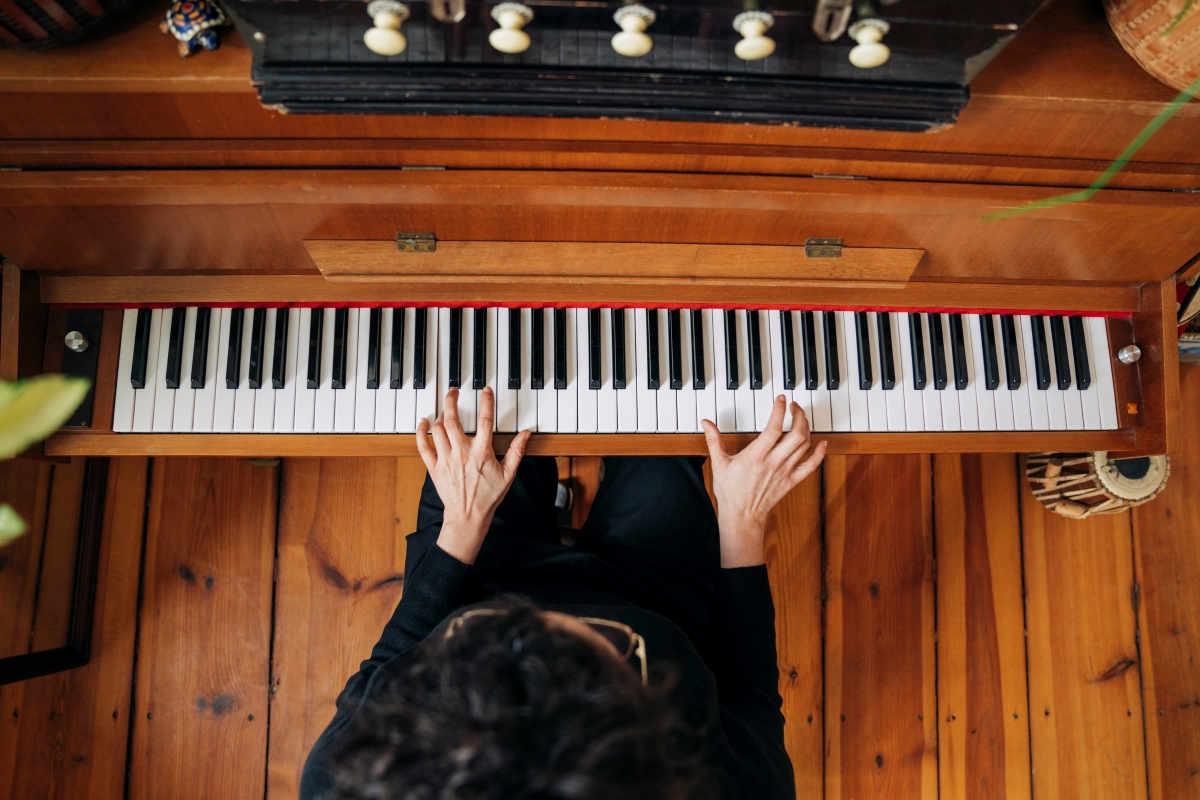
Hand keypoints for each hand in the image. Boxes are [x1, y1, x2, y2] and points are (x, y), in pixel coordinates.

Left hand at [415, 387, 530, 563]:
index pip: (484, 420)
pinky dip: (421, 432)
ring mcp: (446, 459)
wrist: (467, 517)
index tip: (486, 390)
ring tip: (446, 407)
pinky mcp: (434, 467)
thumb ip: (517, 451)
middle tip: (454, 391)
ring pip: (438, 429)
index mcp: (481, 453)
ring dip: (441, 414)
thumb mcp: (508, 474)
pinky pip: (423, 446)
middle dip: (452, 400)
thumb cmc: (488, 497)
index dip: (486, 401)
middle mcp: (462, 453)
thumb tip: (526, 433)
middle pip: (453, 419)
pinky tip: (423, 422)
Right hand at [702, 396, 826, 567]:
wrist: (742, 515)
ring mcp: (784, 471)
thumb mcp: (719, 463)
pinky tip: (821, 443)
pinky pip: (811, 466)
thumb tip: (706, 423)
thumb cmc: (730, 491)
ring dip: (806, 428)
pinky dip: (819, 453)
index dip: (780, 410)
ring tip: (801, 418)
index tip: (781, 399)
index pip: (774, 427)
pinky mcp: (791, 481)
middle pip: (796, 434)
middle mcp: (773, 462)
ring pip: (804, 446)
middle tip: (794, 406)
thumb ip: (714, 440)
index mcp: (755, 456)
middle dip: (799, 415)